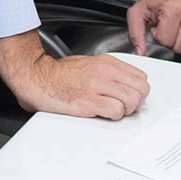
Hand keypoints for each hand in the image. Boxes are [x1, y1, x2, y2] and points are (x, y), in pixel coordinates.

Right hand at [0, 32, 149, 119]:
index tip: (129, 96)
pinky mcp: (90, 101)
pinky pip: (117, 111)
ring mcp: (98, 86)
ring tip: (113, 110)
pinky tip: (103, 113)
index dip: (138, 90)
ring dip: (126, 110)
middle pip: (141, 89)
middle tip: (125, 106)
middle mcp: (105, 72)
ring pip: (132, 100)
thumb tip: (125, 84)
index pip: (141, 77)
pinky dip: (113, 116)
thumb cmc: (60, 74)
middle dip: (136, 101)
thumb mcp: (90, 64)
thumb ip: (110, 72)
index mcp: (107, 62)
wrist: (39, 78)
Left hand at [127, 0, 180, 55]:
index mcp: (172, 9)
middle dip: (172, 40)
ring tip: (180, 28)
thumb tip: (140, 51)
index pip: (166, 42)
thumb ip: (136, 33)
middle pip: (180, 47)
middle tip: (170, 27)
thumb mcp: (138, 12)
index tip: (160, 27)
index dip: (159, 37)